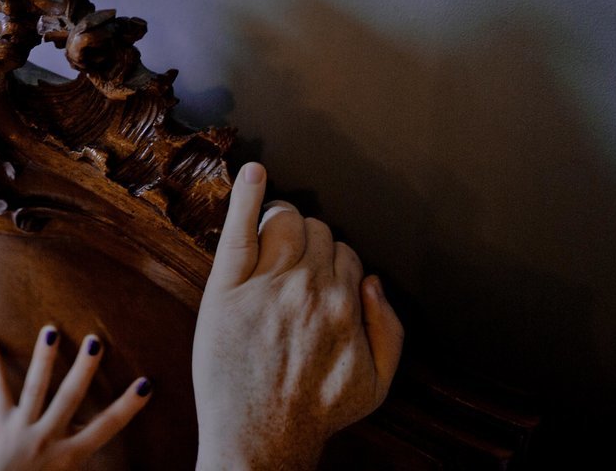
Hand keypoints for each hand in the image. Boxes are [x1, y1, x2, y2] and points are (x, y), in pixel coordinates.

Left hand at [0, 325, 151, 470]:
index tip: (145, 384)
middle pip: (70, 397)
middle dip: (84, 369)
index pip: (106, 426)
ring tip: (51, 330)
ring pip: (36, 388)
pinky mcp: (2, 425)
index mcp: (70, 455)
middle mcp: (49, 437)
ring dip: (44, 358)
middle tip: (94, 341)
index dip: (127, 406)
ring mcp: (23, 428)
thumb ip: (89, 463)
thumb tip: (111, 449)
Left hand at [191, 163, 402, 470]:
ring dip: (282, 221)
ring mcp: (265, 285)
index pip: (344, 253)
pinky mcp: (225, 288)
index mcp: (346, 307)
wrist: (260, 441)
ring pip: (284, 221)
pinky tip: (252, 173)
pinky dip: (247, 195)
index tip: (318, 280)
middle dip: (309, 243)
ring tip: (273, 238)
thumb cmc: (314, 412)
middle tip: (292, 267)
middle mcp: (308, 289)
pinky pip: (238, 229)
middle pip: (316, 232)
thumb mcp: (378, 383)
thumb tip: (374, 280)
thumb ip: (390, 328)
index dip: (331, 265)